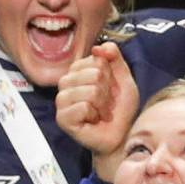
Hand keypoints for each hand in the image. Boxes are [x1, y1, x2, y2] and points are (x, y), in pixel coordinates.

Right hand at [55, 45, 138, 163]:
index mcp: (77, 71)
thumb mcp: (123, 79)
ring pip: (90, 91)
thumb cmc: (119, 110)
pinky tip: (93, 121)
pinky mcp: (62, 118)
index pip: (96, 59)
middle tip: (105, 104)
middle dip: (107, 91)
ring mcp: (62, 101)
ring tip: (100, 113)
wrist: (120, 136)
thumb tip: (100, 47)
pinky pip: (84, 107)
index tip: (109, 89)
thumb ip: (115, 58)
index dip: (110, 76)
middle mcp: (66, 83)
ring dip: (102, 105)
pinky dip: (95, 115)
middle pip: (94, 74)